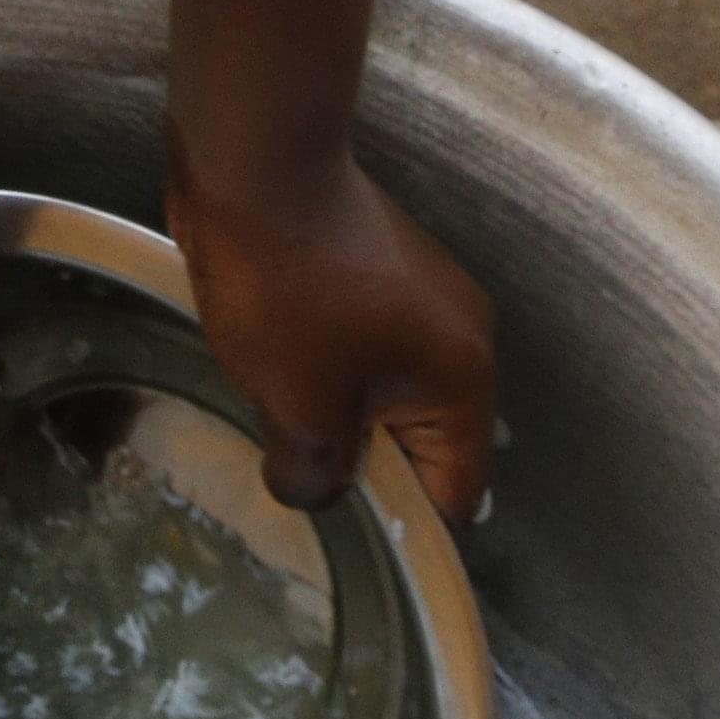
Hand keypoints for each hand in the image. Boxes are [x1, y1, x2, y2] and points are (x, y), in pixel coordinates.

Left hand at [165, 144, 495, 527]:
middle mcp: (461, 334)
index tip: (356, 554)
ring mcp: (422, 294)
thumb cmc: (287, 289)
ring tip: (276, 426)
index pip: (457, 491)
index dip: (406, 531)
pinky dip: (326, 369)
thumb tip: (317, 494)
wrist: (254, 165)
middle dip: (362, 467)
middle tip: (299, 487)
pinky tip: (273, 371)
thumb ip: (317, 478)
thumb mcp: (297, 408)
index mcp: (464, 376)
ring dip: (336, 413)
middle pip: (422, 443)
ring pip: (384, 393)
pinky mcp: (378, 268)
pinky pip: (362, 347)